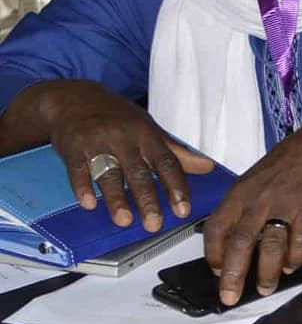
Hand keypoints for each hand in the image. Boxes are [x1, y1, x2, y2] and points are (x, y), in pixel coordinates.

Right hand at [32, 82, 213, 231]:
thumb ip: (176, 151)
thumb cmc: (118, 117)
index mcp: (147, 135)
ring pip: (109, 173)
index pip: (167, 163)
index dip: (176, 187)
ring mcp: (97, 142)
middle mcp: (124, 138)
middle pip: (138, 172)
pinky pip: (77, 169)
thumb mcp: (149, 129)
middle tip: (154, 224)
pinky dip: (82, 187)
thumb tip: (207, 167)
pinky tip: (88, 203)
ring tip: (124, 220)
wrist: (75, 98)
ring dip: (116, 198)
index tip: (183, 210)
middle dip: (147, 199)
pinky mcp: (73, 148)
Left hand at [200, 122, 301, 306]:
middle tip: (230, 297)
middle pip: (241, 243)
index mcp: (238, 194)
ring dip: (267, 272)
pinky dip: (295, 258)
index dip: (213, 254)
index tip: (215, 272)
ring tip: (265, 289)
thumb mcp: (252, 183)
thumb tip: (229, 250)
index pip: (217, 229)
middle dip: (233, 275)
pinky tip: (292, 266)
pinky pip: (300, 241)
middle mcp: (259, 201)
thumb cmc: (282, 170)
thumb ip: (240, 212)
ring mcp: (285, 206)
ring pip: (271, 246)